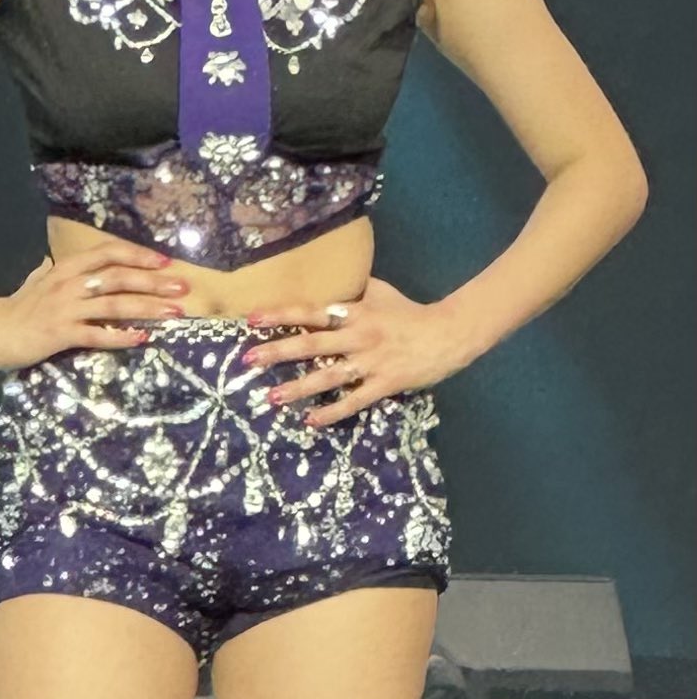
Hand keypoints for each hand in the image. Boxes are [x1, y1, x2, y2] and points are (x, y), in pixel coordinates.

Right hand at [0, 242, 190, 370]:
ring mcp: (65, 309)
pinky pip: (96, 334)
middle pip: (118, 277)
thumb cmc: (18, 307)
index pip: (107, 253)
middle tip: (183, 287)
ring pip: (114, 304)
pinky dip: (121, 335)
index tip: (164, 262)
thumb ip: (56, 272)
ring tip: (174, 313)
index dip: (138, 255)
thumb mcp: (38, 281)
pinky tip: (142, 338)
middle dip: (154, 282)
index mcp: (66, 269)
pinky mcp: (60, 334)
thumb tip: (64, 265)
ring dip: (147, 307)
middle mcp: (69, 284)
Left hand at [242, 275, 464, 427]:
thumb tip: (333, 277)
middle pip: (311, 343)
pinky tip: (311, 421)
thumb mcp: (381, 292)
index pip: (311, 312)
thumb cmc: (411, 312)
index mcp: (354, 312)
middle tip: (248, 360)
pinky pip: (354, 400)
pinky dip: (332, 412)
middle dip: (277, 351)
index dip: (281, 315)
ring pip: (328, 375)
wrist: (450, 332)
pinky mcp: (385, 383)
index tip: (252, 318)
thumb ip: (354, 288)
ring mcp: (370, 361)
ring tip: (272, 398)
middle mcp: (357, 336)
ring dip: (299, 388)